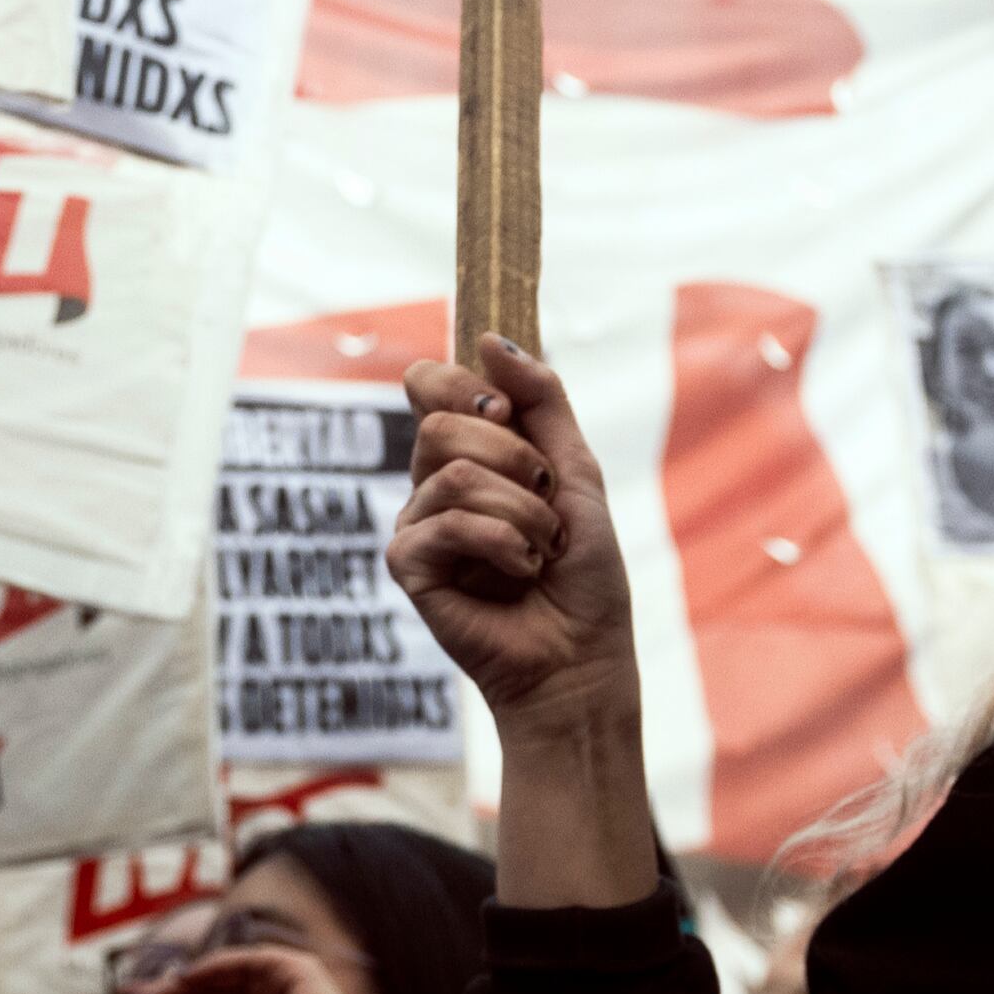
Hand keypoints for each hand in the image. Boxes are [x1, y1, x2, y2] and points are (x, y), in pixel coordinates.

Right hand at [388, 334, 633, 732]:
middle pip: (440, 423)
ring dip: (522, 512)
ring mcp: (417, 525)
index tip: (506, 410)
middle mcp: (434, 484)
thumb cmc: (585, 573)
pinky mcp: (408, 567)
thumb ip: (541, 399)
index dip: (462, 383)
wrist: (584, 655)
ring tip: (542, 548)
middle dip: (513, 458)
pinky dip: (502, 545)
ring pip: (454, 473)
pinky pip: (446, 524)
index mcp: (469, 454)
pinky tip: (519, 573)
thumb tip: (489, 338)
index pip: (430, 385)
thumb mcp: (576, 470)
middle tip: (544, 498)